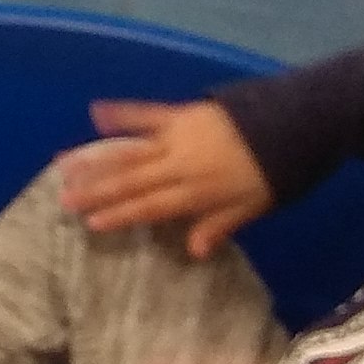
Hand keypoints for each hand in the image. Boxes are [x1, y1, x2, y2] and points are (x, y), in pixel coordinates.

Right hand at [57, 100, 271, 259]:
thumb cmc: (279, 171)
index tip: (90, 222)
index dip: (120, 214)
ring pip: (130, 149)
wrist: (300, 122)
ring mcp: (179, 136)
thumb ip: (220, 225)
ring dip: (96, 157)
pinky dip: (121, 113)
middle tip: (64, 197)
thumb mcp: (255, 207)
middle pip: (131, 180)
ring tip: (65, 163)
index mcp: (197, 191)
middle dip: (95, 190)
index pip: (150, 206)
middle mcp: (180, 164)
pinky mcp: (183, 112)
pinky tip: (95, 112)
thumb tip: (193, 252)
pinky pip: (146, 113)